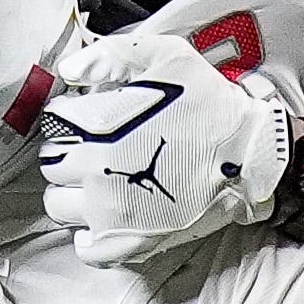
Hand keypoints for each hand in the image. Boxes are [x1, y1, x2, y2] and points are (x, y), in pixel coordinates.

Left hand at [38, 33, 291, 265]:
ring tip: (100, 181)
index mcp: (99, 126)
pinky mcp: (128, 242)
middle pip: (53, 165)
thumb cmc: (210, 104)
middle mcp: (97, 170)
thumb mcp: (167, 57)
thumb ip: (112, 55)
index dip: (69, 116)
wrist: (251, 154)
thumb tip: (69, 71)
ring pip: (60, 205)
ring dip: (73, 192)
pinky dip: (89, 234)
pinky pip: (85, 248)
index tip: (88, 118)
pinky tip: (105, 217)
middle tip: (95, 149)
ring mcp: (110, 211)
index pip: (54, 123)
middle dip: (68, 153)